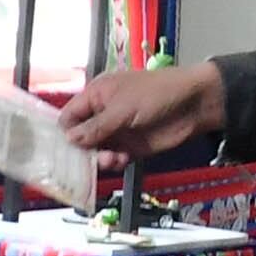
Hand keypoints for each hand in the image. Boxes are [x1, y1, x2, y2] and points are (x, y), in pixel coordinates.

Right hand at [60, 58, 224, 161]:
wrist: (193, 105)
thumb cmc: (158, 93)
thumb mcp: (122, 108)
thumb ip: (96, 126)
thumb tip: (70, 138)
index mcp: (97, 95)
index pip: (69, 115)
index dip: (64, 131)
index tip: (62, 149)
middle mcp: (103, 114)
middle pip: (80, 137)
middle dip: (81, 150)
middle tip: (83, 161)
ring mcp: (118, 131)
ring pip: (96, 151)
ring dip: (99, 158)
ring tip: (111, 158)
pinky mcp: (131, 146)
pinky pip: (114, 159)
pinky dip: (115, 162)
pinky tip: (123, 159)